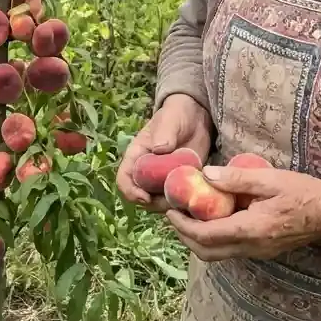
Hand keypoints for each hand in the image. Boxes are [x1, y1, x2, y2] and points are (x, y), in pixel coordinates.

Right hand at [116, 94, 212, 212]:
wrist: (196, 116)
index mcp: (137, 156)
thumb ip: (165, 133)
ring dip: (171, 205)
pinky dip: (185, 202)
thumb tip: (159, 149)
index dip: (131, 192)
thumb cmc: (177, 114)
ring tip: (188, 196)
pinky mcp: (180, 183)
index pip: (124, 179)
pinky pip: (177, 200)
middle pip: (142, 198)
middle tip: (174, 200)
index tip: (146, 197)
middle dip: (155, 204)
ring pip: (160, 203)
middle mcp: (147, 172)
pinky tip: (196, 196)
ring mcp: (163, 180)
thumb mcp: (171, 119)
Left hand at [165, 164, 320, 260]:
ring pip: (217, 255)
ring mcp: (258, 252)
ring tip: (188, 217)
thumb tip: (206, 175)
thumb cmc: (304, 193)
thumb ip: (237, 178)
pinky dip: (214, 239)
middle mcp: (251, 247)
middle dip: (184, 236)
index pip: (206, 236)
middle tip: (174, 216)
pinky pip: (230, 250)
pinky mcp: (262, 251)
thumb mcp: (270, 179)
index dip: (183, 226)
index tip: (170, 210)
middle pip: (207, 252)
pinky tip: (212, 219)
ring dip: (198, 240)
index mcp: (251, 230)